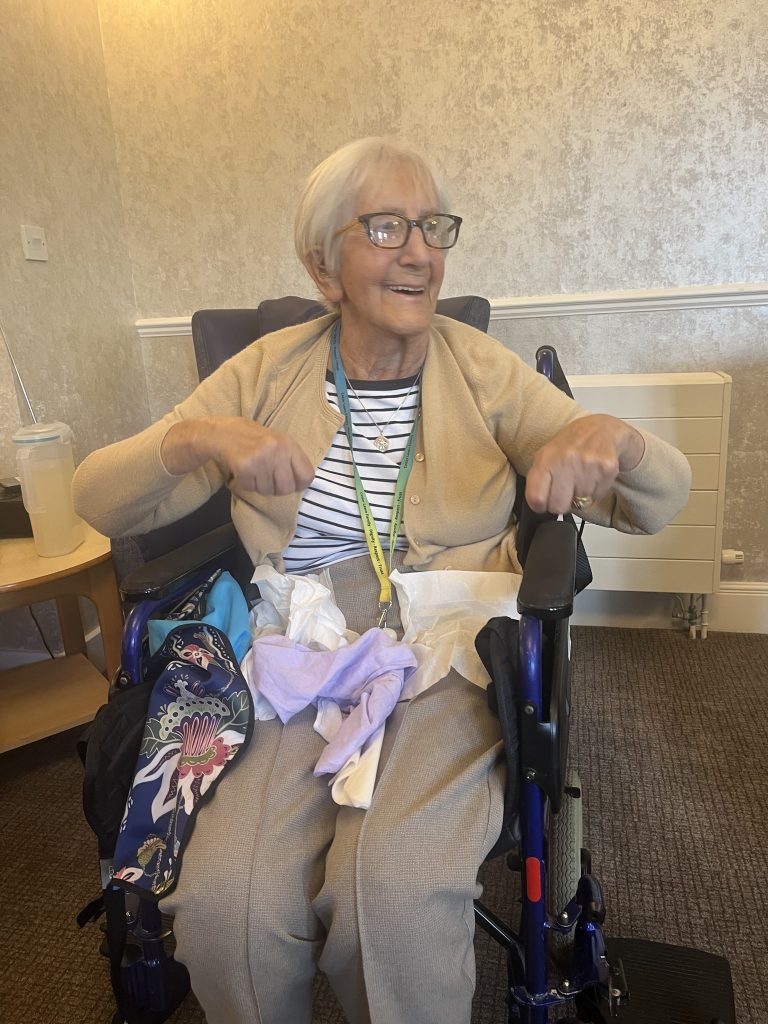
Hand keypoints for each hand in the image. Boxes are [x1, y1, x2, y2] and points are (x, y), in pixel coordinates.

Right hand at [162, 417, 314, 495]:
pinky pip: (252, 488)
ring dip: (260, 486)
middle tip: (267, 479)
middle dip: (276, 489)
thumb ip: (291, 459)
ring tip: (254, 471)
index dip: (299, 484)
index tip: (291, 484)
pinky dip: (247, 484)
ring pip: (268, 491)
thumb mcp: (277, 442)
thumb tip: (304, 483)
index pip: (307, 475)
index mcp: (289, 443)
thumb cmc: (252, 439)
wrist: (222, 433)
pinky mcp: (246, 467)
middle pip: (287, 488)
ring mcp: (262, 458)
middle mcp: (278, 450)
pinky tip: (243, 471)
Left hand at [524, 415, 643, 514]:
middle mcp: (566, 460)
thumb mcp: (545, 456)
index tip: (543, 502)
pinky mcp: (607, 469)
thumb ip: (538, 481)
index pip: (536, 498)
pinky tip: (592, 475)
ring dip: (580, 495)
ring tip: (580, 477)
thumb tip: (538, 505)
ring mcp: (588, 464)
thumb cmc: (569, 446)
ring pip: (580, 503)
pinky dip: (595, 491)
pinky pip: (596, 496)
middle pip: (558, 506)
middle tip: (564, 492)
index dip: (539, 505)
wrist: (601, 429)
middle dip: (561, 504)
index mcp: (546, 458)